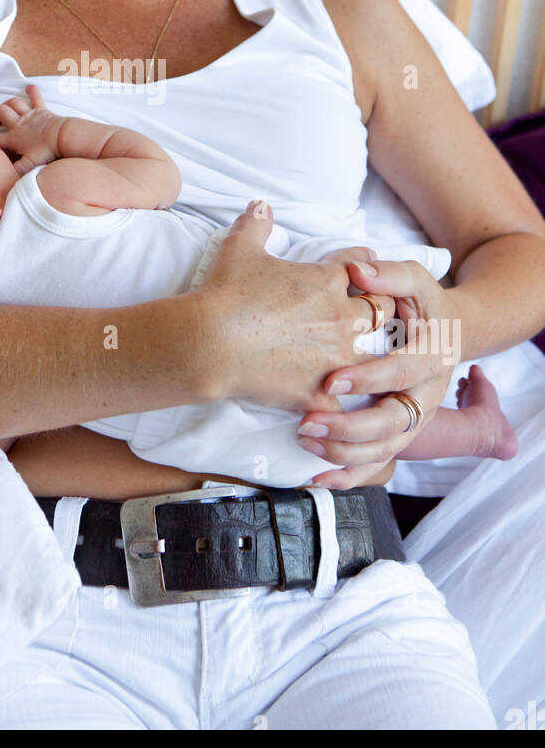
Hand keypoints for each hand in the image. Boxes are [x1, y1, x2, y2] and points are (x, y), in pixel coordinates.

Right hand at [0, 84, 62, 176]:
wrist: (63, 137)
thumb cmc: (47, 152)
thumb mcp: (29, 166)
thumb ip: (15, 172)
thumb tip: (3, 181)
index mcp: (14, 138)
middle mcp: (19, 124)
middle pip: (0, 112)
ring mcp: (30, 115)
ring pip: (13, 103)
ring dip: (7, 104)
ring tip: (6, 110)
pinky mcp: (42, 110)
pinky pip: (36, 97)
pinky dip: (32, 91)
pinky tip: (29, 86)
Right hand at [191, 203, 397, 414]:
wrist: (209, 342)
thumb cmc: (226, 292)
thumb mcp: (240, 248)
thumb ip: (256, 223)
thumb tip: (260, 205)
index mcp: (327, 281)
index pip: (362, 265)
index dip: (362, 263)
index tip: (362, 266)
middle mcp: (340, 319)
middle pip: (382, 311)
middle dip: (379, 308)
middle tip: (372, 312)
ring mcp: (334, 358)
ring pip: (376, 359)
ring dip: (371, 357)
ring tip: (368, 361)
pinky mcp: (319, 391)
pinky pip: (346, 403)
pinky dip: (342, 402)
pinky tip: (339, 402)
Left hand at [301, 256, 458, 488]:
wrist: (444, 332)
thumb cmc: (420, 303)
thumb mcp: (414, 280)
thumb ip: (389, 275)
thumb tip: (358, 269)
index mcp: (433, 356)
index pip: (401, 372)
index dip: (367, 379)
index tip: (329, 381)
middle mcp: (428, 394)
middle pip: (393, 422)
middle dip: (349, 427)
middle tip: (307, 423)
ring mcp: (416, 419)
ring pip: (385, 449)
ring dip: (344, 452)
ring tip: (304, 441)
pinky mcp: (401, 435)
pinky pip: (379, 466)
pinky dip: (350, 476)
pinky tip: (318, 479)